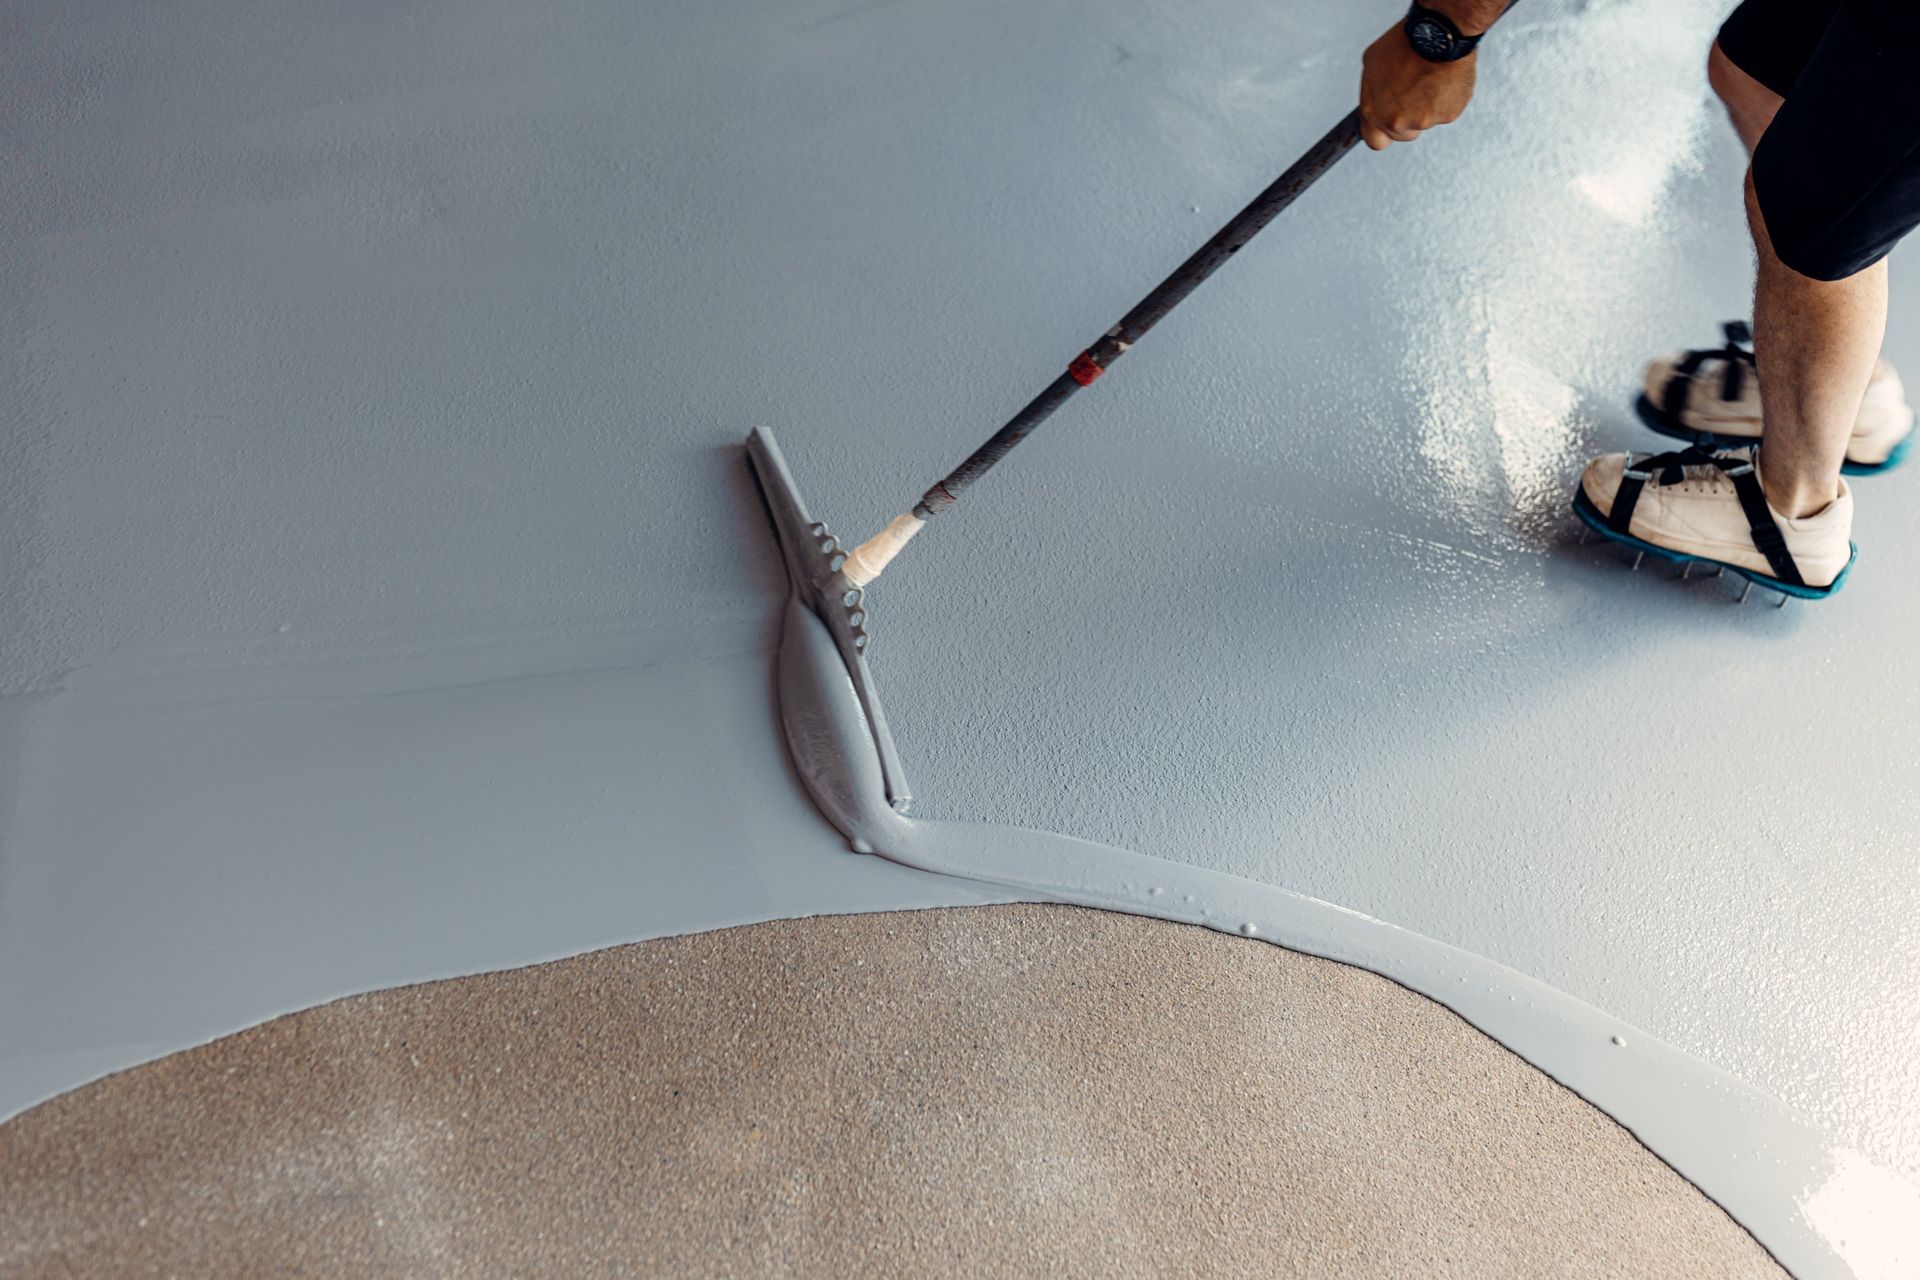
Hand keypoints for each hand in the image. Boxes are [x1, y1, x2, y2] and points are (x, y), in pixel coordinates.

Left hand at [1358, 24, 1476, 150]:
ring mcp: (1423, 121)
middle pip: (1403, 134)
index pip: (1375, 141)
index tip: (1388, 125)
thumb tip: (1376, 100)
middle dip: (1408, 119)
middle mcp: (1397, 122)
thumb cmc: (1405, 43)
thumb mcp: (1371, 63)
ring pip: (1425, 122)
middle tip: (1414, 92)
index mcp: (1374, 112)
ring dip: (1427, 107)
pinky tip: (1443, 80)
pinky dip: (1445, 100)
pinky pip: (1445, 113)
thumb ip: (1373, 92)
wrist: (1439, 36)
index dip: (1382, 133)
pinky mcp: (1447, 115)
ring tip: (1429, 79)